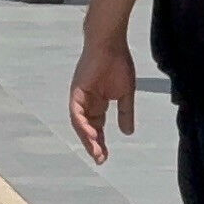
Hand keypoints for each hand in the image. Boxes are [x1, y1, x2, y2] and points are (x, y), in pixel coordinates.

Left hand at [69, 36, 137, 163]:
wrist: (110, 43)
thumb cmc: (118, 63)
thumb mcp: (125, 94)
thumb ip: (125, 113)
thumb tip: (127, 133)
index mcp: (97, 102)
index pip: (96, 127)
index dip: (100, 143)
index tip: (105, 157)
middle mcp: (86, 102)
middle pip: (87, 128)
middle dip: (93, 145)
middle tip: (100, 160)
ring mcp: (80, 97)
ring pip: (80, 123)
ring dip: (87, 138)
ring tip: (96, 152)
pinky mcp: (77, 91)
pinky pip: (77, 112)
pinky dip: (83, 124)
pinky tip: (91, 135)